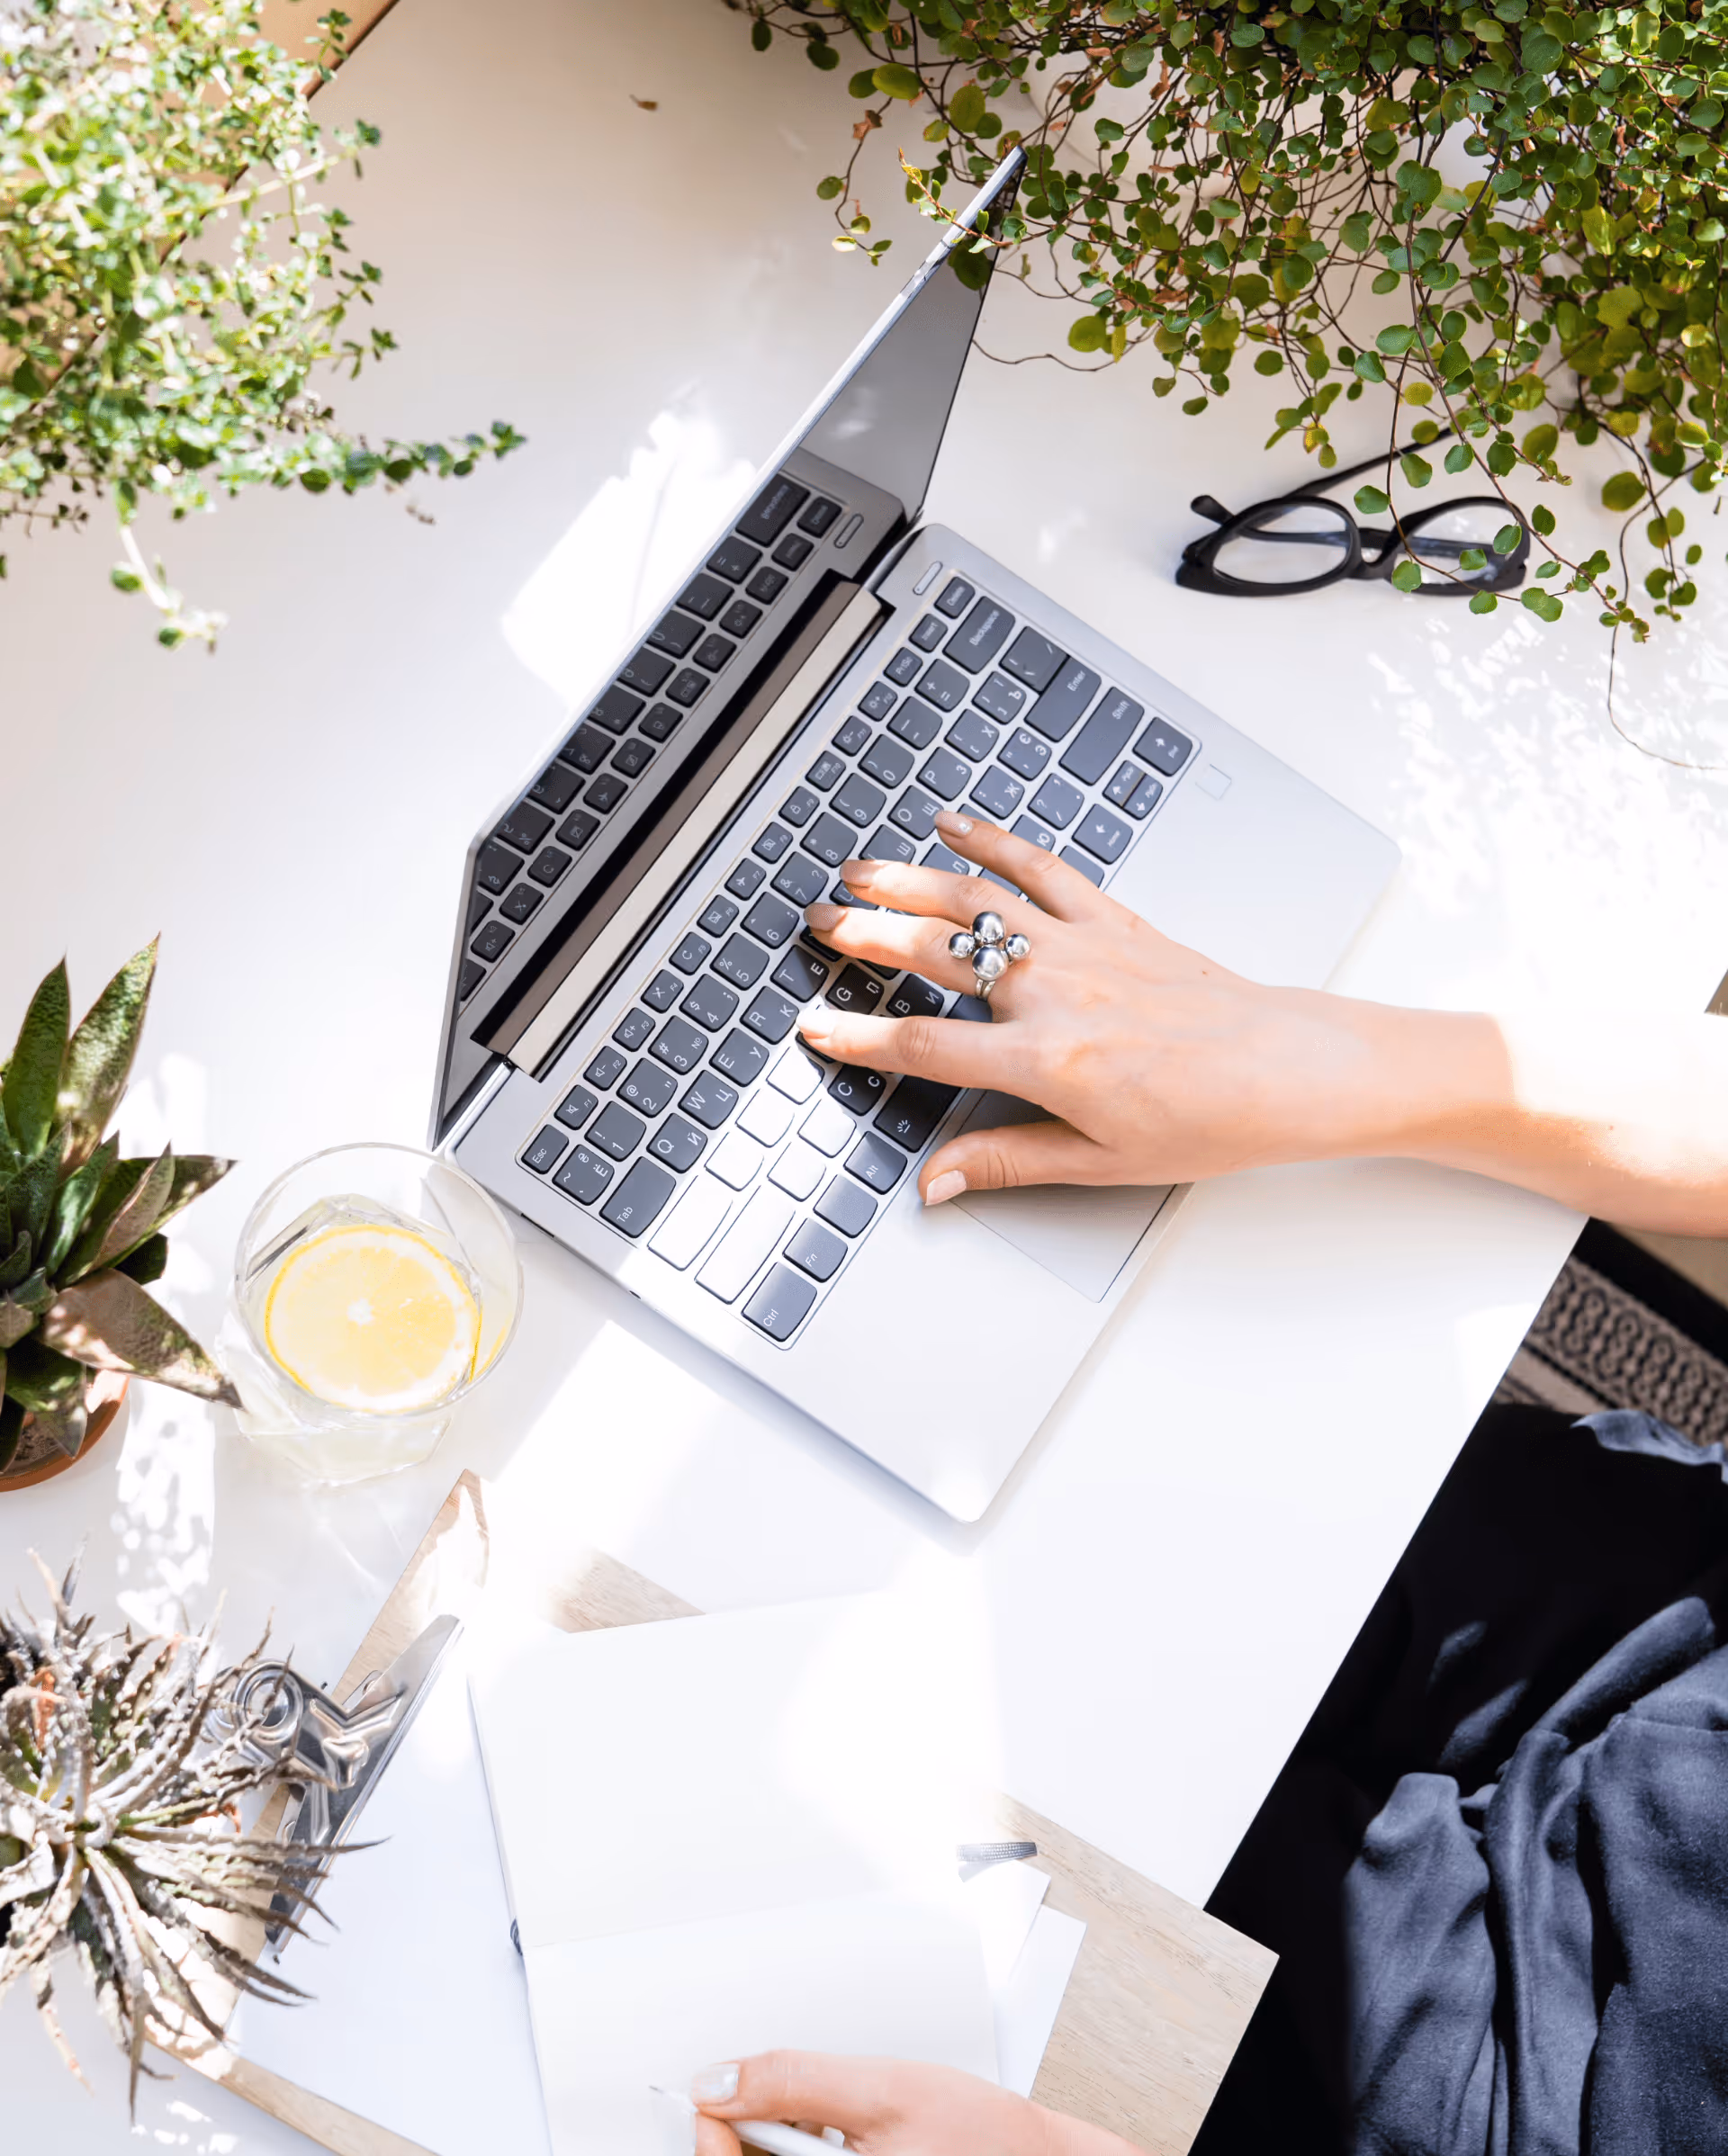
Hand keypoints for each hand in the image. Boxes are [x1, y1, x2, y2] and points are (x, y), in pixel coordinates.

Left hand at [689, 2052, 1142, 2155]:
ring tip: (835, 2119)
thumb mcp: (884, 2088)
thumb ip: (795, 2080)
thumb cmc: (981, 2138)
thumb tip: (716, 2082)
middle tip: (789, 2101)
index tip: (711, 2096)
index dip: (707, 2133)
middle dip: (753, 2134)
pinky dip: (811, 2155)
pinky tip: (843, 2141)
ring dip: (784, 2144)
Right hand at [796, 809, 1421, 1205]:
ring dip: (910, 878)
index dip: (857, 1038)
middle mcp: (1056, 992)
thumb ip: (1005, 1161)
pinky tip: (955, 824)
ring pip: (977, 899)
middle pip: (935, 953)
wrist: (1292, 1070)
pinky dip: (994, 840)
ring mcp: (1085, 947)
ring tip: (858, 869)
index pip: (923, 1046)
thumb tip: (936, 1184)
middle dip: (865, 934)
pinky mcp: (1115, 921)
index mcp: (1045, 1060)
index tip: (813, 1028)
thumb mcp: (1100, 1162)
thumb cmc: (1211, 1120)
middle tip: (818, 922)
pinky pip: (1043, 868)